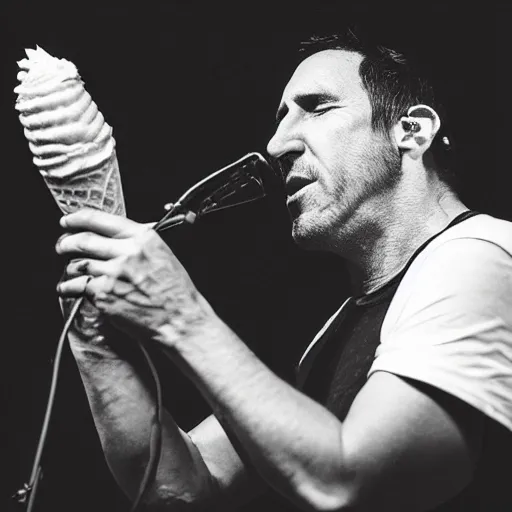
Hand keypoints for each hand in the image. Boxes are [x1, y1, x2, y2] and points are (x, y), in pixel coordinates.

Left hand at [56, 209, 214, 346]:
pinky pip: (77, 286)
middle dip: (67, 243)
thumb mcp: (164, 255)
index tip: (68, 221)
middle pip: (84, 240)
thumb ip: (140, 243)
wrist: (180, 319)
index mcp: (143, 238)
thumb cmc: (176, 291)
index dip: (78, 219)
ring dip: (70, 267)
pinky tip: (67, 288)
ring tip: (71, 270)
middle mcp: (127, 252)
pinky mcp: (104, 295)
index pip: (102, 220)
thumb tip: (117, 238)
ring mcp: (113, 274)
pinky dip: (68, 287)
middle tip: (62, 246)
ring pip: (78, 264)